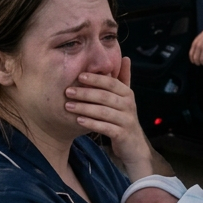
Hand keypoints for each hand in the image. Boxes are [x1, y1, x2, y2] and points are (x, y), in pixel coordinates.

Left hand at [65, 57, 153, 179]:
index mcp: (127, 94)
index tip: (79, 76)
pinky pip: (105, 127)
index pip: (112, 82)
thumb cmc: (124, 118)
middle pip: (106, 96)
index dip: (96, 79)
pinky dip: (91, 123)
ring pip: (104, 112)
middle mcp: (129, 105)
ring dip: (84, 108)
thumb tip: (125, 57)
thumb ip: (123, 79)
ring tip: (68, 106)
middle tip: (68, 91)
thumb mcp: (125, 98)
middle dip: (85, 93)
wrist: (134, 145)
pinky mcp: (122, 134)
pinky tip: (78, 120)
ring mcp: (126, 120)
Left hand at [189, 27, 202, 65]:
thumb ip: (196, 45)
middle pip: (196, 58)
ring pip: (202, 60)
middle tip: (200, 64)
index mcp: (194, 44)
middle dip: (198, 63)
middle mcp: (198, 47)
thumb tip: (195, 54)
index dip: (192, 60)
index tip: (194, 62)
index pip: (191, 54)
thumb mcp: (198, 39)